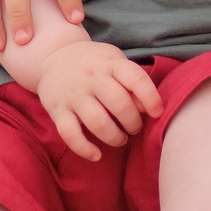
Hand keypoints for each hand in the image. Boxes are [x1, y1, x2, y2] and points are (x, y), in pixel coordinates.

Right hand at [26, 40, 164, 160]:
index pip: (135, 78)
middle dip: (133, 123)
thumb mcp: (114, 62)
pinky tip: (96, 155)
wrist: (53, 56)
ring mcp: (73, 94)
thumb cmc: (94, 64)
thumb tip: (147, 110)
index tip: (157, 112)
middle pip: (119, 104)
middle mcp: (91, 77)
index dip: (151, 97)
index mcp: (110, 63)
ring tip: (120, 139)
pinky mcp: (57, 109)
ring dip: (115, 137)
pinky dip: (84, 149)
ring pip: (97, 122)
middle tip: (134, 128)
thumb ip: (132, 82)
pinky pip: (70, 134)